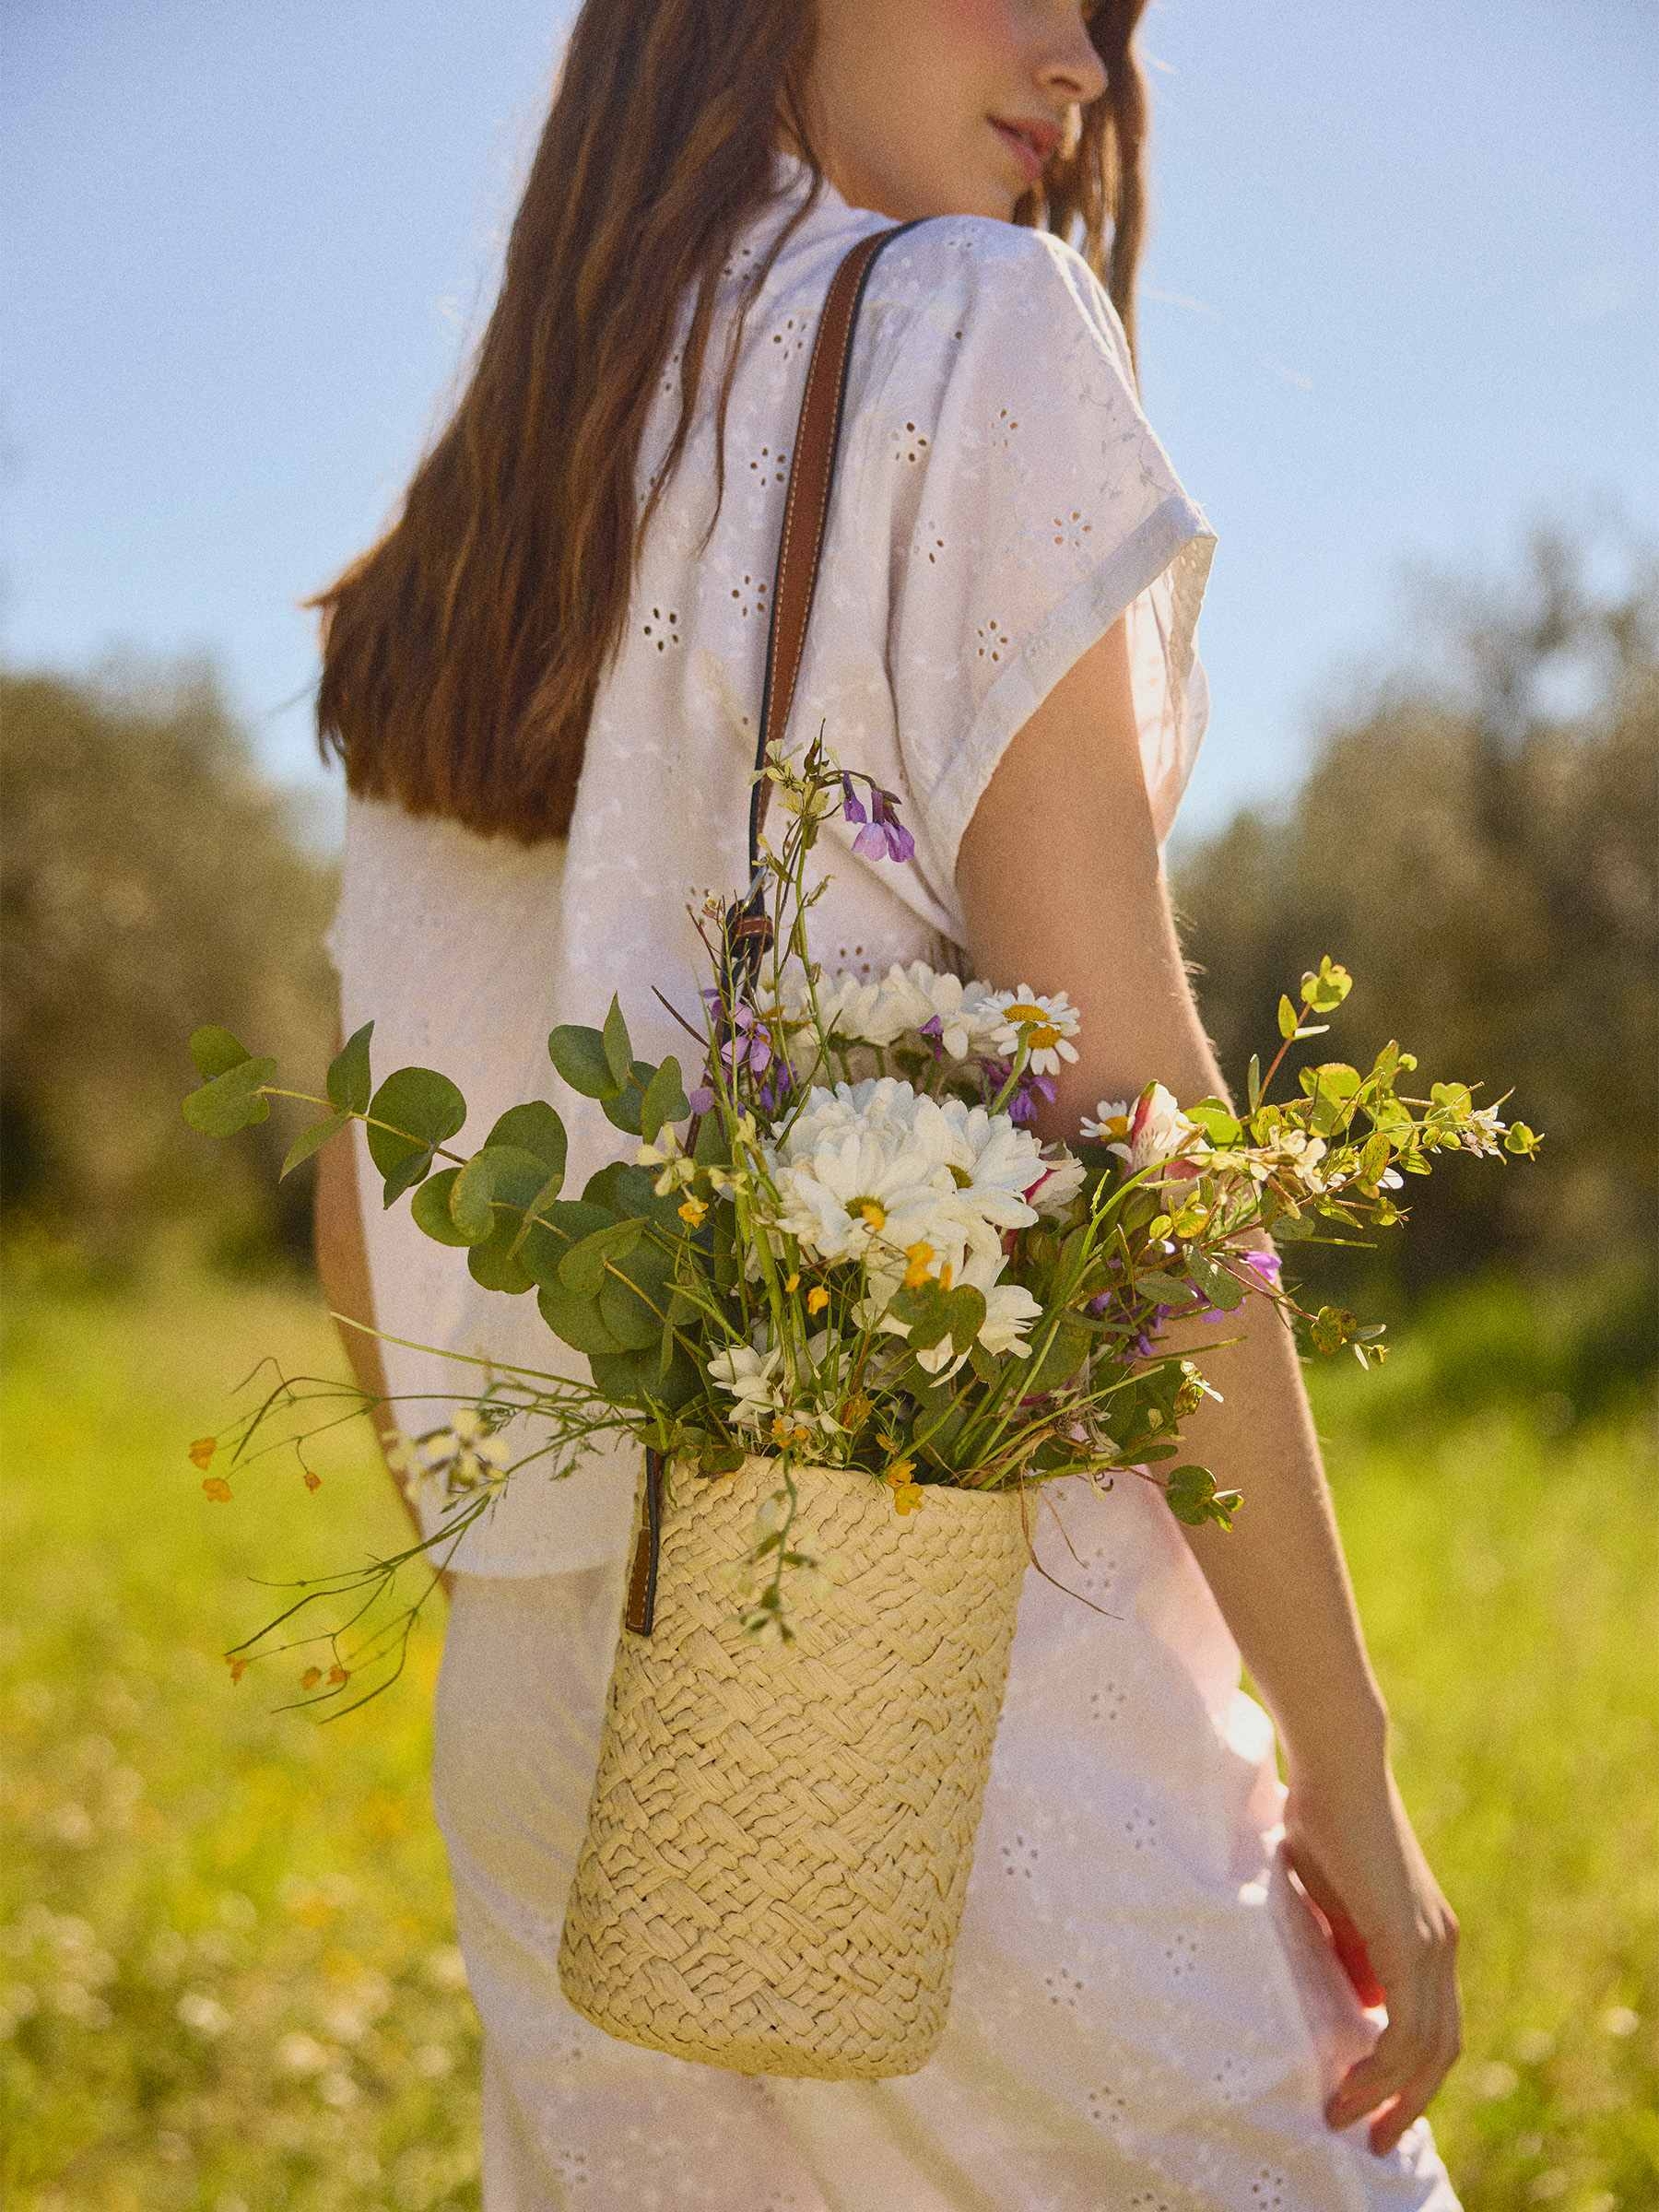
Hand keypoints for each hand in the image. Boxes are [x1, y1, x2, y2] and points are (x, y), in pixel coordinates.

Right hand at [1280, 1754, 1462, 2156]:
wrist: (1338, 1762)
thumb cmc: (1324, 1811)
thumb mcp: (1335, 1894)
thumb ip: (1348, 1941)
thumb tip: (1353, 1993)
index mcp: (1426, 1931)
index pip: (1432, 2020)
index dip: (1406, 2067)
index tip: (1366, 2096)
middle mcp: (1441, 1944)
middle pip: (1442, 2049)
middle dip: (1409, 2103)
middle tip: (1374, 2140)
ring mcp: (1430, 1944)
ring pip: (1427, 2050)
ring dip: (1389, 2098)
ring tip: (1347, 2122)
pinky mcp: (1407, 1943)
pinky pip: (1404, 2031)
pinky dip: (1380, 2071)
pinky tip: (1347, 2086)